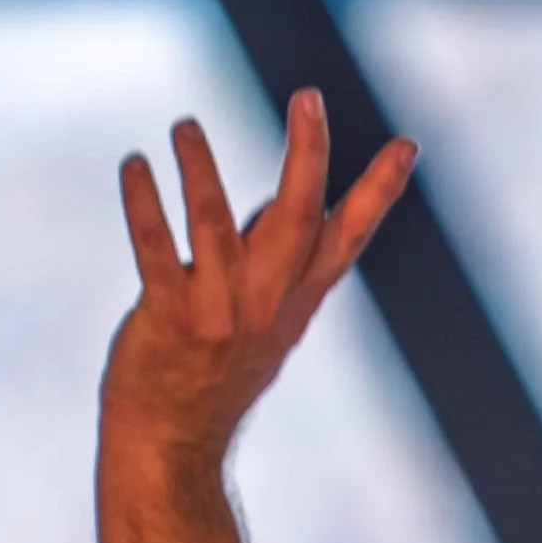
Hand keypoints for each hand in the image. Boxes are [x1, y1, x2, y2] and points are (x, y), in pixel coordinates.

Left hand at [103, 89, 416, 468]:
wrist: (171, 445)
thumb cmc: (215, 376)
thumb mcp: (265, 322)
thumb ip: (275, 262)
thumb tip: (279, 200)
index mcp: (296, 301)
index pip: (346, 238)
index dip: (378, 192)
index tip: (408, 145)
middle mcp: (265, 304)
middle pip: (295, 221)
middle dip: (306, 157)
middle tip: (309, 97)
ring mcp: (217, 314)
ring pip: (215, 227)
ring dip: (200, 170)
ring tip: (185, 125)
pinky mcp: (167, 320)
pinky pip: (154, 252)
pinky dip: (144, 206)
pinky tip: (134, 165)